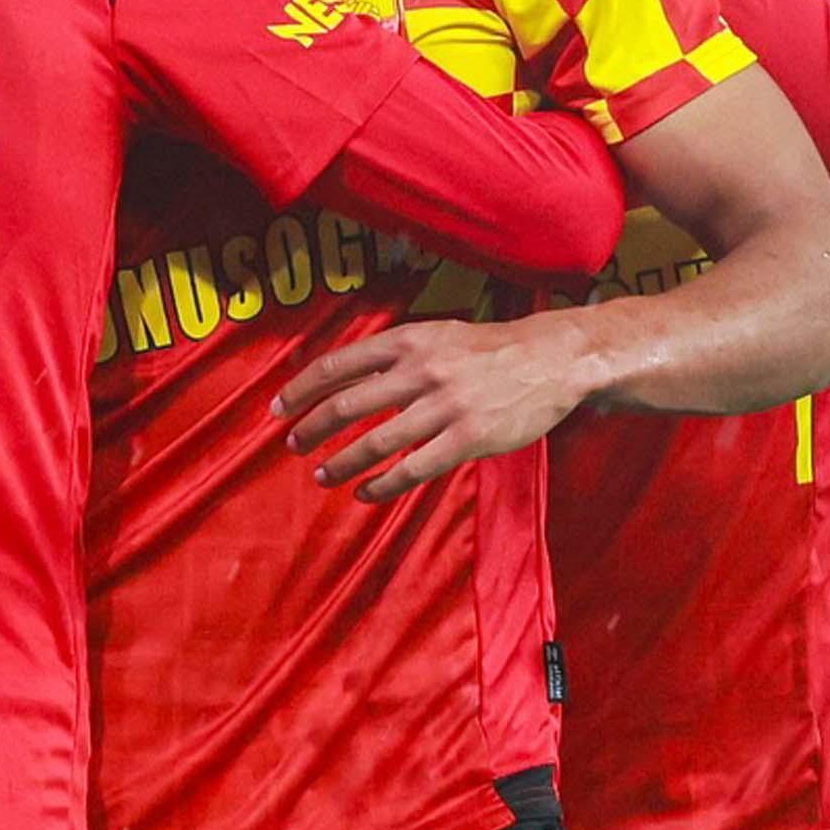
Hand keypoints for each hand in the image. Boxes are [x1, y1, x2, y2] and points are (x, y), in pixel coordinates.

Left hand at [275, 316, 591, 500]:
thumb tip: (346, 378)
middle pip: (347, 405)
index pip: (338, 365)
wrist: (551, 360)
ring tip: (323, 475)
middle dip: (312, 429)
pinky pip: (413, 470)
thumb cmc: (488, 350)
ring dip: (341, 463)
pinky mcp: (467, 439)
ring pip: (376, 443)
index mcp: (408, 341)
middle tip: (293, 446)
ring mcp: (445, 407)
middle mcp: (421, 371)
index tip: (278, 408)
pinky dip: (382, 486)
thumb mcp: (437, 336)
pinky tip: (365, 494)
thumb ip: (395, 355)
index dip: (301, 388)